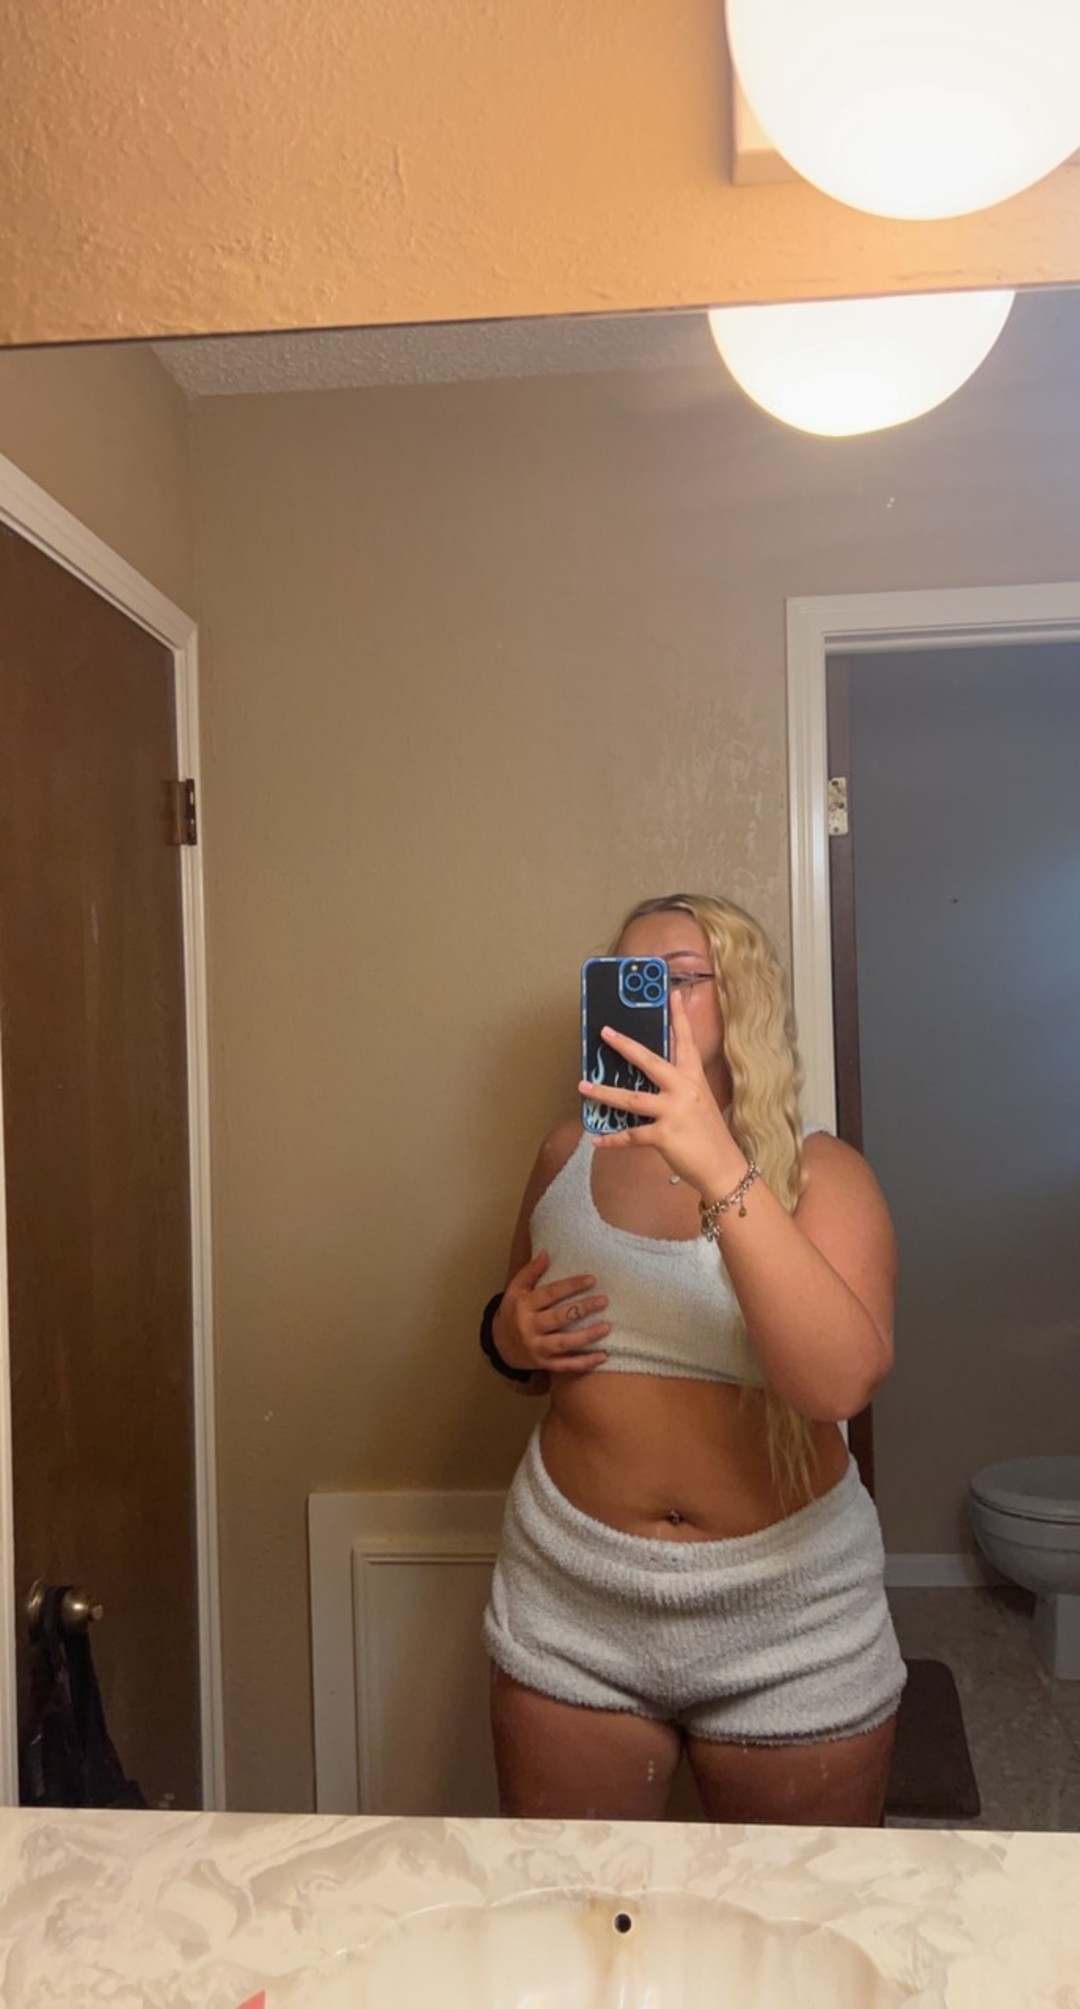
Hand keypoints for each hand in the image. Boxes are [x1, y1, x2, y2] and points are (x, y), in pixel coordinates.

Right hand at [492, 1250, 609, 1374]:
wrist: (500, 1345)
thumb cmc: (513, 1311)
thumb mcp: (515, 1290)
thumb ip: (531, 1272)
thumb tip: (546, 1253)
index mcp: (523, 1305)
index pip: (550, 1294)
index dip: (571, 1286)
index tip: (592, 1279)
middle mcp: (529, 1327)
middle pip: (558, 1318)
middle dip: (582, 1309)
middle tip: (603, 1300)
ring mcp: (537, 1348)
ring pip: (564, 1343)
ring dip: (586, 1336)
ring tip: (606, 1327)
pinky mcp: (544, 1363)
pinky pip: (566, 1365)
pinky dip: (584, 1363)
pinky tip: (602, 1356)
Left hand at [578, 988, 747, 1196]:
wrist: (723, 1167)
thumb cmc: (708, 1134)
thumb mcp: (698, 1102)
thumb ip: (678, 1086)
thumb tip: (650, 1076)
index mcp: (694, 1078)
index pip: (686, 1042)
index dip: (679, 1018)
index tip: (672, 995)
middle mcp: (684, 1090)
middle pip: (650, 1061)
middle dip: (625, 1046)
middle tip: (605, 1032)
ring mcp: (674, 1112)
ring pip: (632, 1098)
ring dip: (604, 1092)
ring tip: (583, 1086)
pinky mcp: (665, 1135)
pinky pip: (631, 1135)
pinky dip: (612, 1139)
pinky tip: (597, 1139)